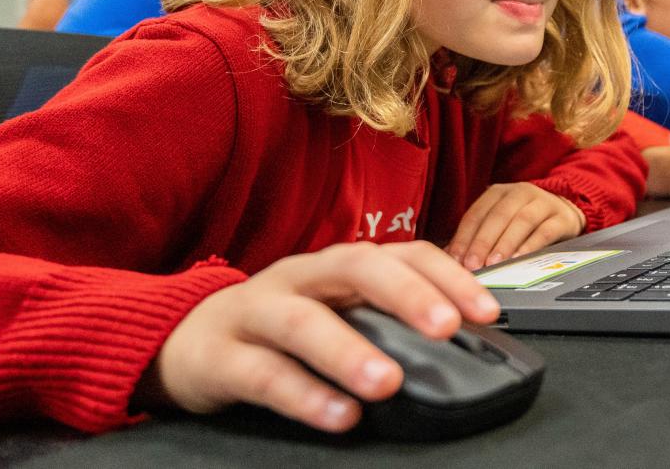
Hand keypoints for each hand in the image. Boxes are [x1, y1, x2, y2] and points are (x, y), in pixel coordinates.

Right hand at [150, 241, 498, 431]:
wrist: (182, 340)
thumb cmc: (278, 326)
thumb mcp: (335, 312)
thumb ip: (386, 321)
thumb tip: (462, 346)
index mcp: (337, 267)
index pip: (400, 253)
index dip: (446, 277)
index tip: (487, 311)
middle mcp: (301, 278)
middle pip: (355, 268)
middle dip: (406, 295)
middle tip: (446, 329)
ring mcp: (257, 312)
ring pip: (304, 322)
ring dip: (349, 351)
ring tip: (389, 383)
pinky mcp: (220, 356)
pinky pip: (264, 374)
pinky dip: (305, 395)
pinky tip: (341, 416)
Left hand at [446, 182, 586, 269]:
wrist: (564, 211)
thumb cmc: (523, 221)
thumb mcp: (499, 223)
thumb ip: (477, 239)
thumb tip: (452, 262)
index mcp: (498, 192)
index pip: (476, 214)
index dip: (464, 237)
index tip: (456, 260)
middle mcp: (519, 192)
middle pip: (497, 216)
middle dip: (482, 242)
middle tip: (473, 265)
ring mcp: (542, 202)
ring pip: (521, 221)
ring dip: (505, 243)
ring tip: (494, 263)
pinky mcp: (561, 217)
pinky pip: (545, 231)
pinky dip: (531, 246)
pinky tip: (519, 260)